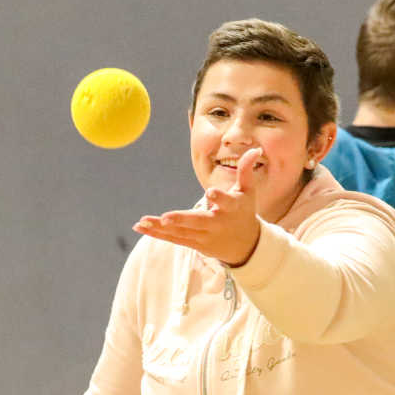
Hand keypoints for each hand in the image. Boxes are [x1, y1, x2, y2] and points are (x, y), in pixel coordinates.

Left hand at [133, 146, 264, 264]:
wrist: (245, 246)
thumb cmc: (244, 212)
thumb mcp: (248, 191)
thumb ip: (246, 170)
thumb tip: (255, 149)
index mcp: (231, 209)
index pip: (226, 202)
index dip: (219, 197)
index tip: (211, 192)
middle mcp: (216, 224)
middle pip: (197, 222)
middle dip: (181, 220)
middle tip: (165, 218)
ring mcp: (204, 236)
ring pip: (180, 233)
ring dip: (160, 228)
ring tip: (142, 221)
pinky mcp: (194, 244)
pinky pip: (173, 239)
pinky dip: (157, 234)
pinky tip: (140, 227)